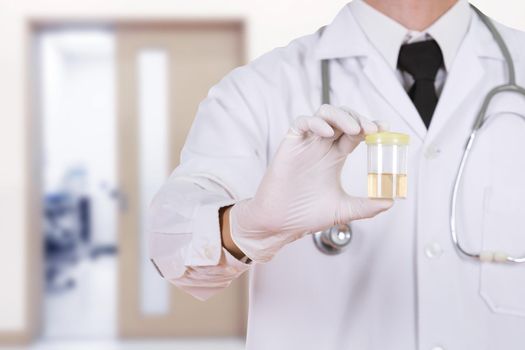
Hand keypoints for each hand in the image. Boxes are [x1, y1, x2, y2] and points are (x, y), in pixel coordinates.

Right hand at [229, 105, 392, 261]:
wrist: (280, 223)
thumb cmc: (305, 215)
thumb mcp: (343, 210)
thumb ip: (367, 206)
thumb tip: (390, 201)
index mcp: (334, 156)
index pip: (356, 132)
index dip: (370, 126)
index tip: (385, 128)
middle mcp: (321, 146)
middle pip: (343, 118)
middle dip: (359, 118)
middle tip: (372, 129)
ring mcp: (306, 143)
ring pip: (324, 113)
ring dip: (341, 116)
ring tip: (354, 129)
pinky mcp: (290, 144)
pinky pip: (302, 123)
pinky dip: (315, 123)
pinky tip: (327, 133)